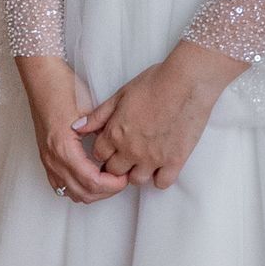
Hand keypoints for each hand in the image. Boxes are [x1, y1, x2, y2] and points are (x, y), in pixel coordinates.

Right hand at [14, 55, 128, 206]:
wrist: (40, 76)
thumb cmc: (63, 87)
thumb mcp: (90, 109)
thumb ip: (104, 133)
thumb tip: (120, 151)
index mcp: (64, 148)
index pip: (92, 182)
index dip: (113, 184)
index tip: (125, 175)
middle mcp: (53, 158)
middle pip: (83, 193)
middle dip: (106, 191)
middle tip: (121, 178)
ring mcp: (47, 159)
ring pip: (72, 193)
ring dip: (92, 191)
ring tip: (109, 177)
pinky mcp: (45, 157)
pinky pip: (60, 185)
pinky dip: (78, 186)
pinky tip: (91, 176)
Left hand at [74, 40, 244, 186]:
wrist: (187, 82)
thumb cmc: (155, 82)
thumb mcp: (121, 94)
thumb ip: (98, 115)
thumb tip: (77, 128)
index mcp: (115, 133)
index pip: (99, 155)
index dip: (105, 150)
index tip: (113, 146)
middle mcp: (130, 150)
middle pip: (114, 171)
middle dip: (118, 164)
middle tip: (128, 154)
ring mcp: (153, 158)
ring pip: (136, 180)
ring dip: (137, 172)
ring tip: (145, 159)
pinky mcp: (174, 161)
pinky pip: (162, 183)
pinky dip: (160, 177)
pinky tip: (162, 164)